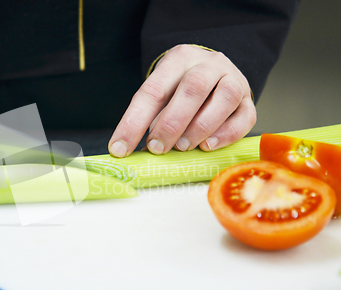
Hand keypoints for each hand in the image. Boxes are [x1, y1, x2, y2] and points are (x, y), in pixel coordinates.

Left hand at [108, 44, 255, 156]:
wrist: (213, 73)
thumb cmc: (179, 90)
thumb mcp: (161, 94)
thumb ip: (149, 118)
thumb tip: (129, 152)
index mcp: (178, 59)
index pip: (153, 90)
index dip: (134, 122)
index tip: (120, 148)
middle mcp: (208, 64)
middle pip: (192, 88)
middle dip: (171, 123)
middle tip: (156, 148)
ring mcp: (233, 79)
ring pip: (224, 98)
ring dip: (200, 127)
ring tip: (183, 147)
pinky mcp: (248, 100)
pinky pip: (245, 117)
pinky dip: (226, 135)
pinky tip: (208, 147)